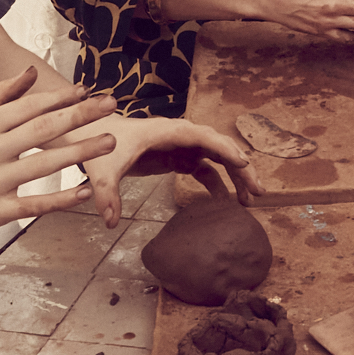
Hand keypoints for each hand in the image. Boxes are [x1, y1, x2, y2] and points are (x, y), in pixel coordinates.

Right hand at [0, 68, 120, 242]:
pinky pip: (33, 204)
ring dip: (80, 152)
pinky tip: (85, 191)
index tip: (87, 90)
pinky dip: (60, 199)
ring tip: (109, 141)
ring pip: (43, 165)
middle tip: (111, 105)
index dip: (59, 98)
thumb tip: (31, 71)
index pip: (28, 107)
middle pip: (42, 130)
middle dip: (80, 115)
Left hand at [65, 115, 265, 228]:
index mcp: (169, 132)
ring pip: (218, 159)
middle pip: (220, 147)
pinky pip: (205, 170)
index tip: (243, 163)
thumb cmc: (102, 146)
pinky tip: (227, 203)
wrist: (94, 136)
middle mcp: (182, 136)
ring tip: (250, 201)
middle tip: (258, 192)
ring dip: (236, 176)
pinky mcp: (179, 158)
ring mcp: (183, 147)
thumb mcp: (103, 170)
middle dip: (241, 167)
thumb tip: (111, 222)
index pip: (204, 137)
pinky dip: (218, 184)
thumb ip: (108, 194)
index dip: (225, 149)